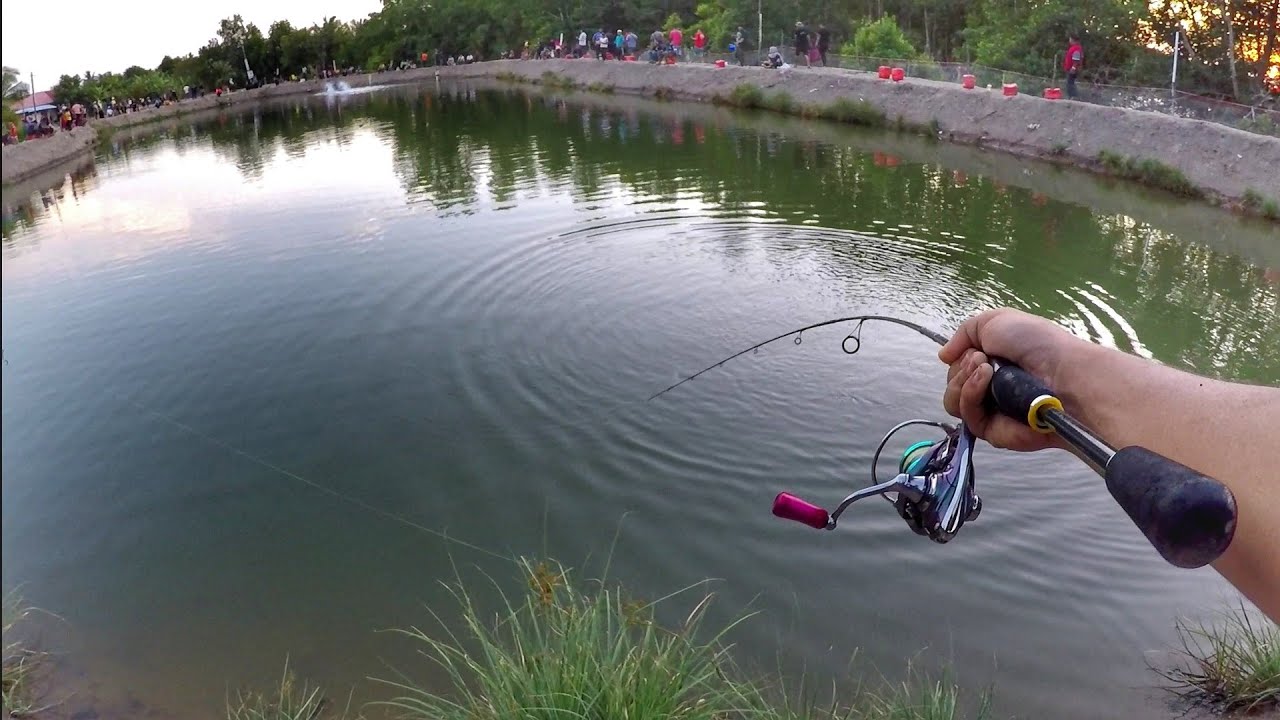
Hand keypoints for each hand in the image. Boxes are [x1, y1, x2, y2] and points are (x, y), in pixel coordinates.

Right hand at [939, 308, 1087, 451]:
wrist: (1061, 371)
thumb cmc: (1035, 343)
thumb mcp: (995, 321)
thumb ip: (964, 333)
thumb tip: (943, 356)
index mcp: (992, 366)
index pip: (958, 369)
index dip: (960, 359)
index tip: (975, 350)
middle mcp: (989, 390)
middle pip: (951, 385)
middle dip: (961, 368)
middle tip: (982, 359)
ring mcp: (990, 412)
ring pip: (952, 403)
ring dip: (962, 381)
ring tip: (985, 369)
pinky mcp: (993, 432)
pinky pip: (967, 417)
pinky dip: (969, 396)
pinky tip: (985, 381)